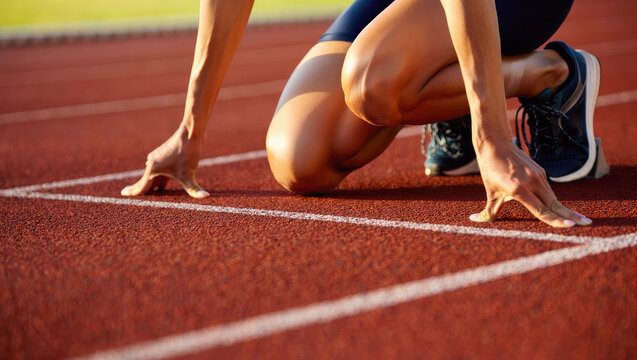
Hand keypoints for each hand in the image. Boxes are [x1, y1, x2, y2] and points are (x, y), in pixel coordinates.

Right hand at [121, 128, 208, 197]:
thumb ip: (194, 189)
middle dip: (140, 189)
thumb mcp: (189, 173)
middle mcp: (151, 163)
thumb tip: (206, 196)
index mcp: (153, 169)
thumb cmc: (188, 152)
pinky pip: (158, 170)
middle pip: (145, 181)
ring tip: (148, 194)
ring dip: (150, 185)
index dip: (132, 192)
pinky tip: (162, 185)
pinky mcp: (163, 155)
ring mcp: (156, 158)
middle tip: (127, 194)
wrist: (190, 132)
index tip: (123, 194)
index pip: (141, 185)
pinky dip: (158, 178)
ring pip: (152, 175)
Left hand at [471, 140, 590, 226]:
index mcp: (519, 189)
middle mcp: (533, 182)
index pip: (541, 210)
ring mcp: (539, 176)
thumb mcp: (490, 192)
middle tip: (588, 224)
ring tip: (579, 220)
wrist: (495, 144)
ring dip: (566, 209)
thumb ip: (487, 211)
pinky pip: (548, 190)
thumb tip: (474, 221)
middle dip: (571, 216)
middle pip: (555, 204)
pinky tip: (561, 209)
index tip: (571, 226)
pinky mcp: (540, 172)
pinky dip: (553, 201)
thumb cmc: (491, 170)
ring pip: (553, 198)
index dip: (556, 220)